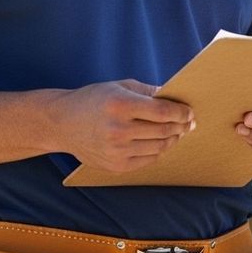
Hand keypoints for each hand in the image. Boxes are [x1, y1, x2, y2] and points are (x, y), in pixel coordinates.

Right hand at [51, 79, 194, 172]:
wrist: (62, 123)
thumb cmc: (93, 100)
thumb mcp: (118, 86)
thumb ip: (147, 92)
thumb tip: (175, 99)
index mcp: (120, 104)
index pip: (162, 112)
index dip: (181, 112)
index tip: (189, 112)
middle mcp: (119, 129)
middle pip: (164, 130)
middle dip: (180, 126)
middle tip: (188, 123)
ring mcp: (117, 150)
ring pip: (160, 147)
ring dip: (172, 139)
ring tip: (175, 132)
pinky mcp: (116, 166)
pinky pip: (148, 159)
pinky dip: (158, 150)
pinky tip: (158, 142)